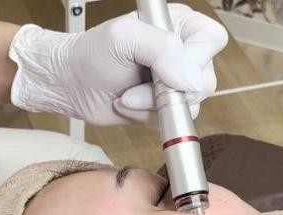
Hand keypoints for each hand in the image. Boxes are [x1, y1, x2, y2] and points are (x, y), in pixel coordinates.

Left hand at [8, 4, 228, 125]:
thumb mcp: (123, 38)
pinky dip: (148, 118)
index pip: (211, 40)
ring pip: (191, 105)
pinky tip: (129, 105)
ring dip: (152, 106)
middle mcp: (184, 52)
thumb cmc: (91, 54)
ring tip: (126, 95)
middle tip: (134, 87)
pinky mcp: (166, 107)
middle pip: (205, 80)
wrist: (71, 84)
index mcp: (180, 25)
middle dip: (165, 90)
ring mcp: (176, 82)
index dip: (194, 59)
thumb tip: (192, 79)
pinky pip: (174, 120)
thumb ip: (161, 49)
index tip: (165, 71)